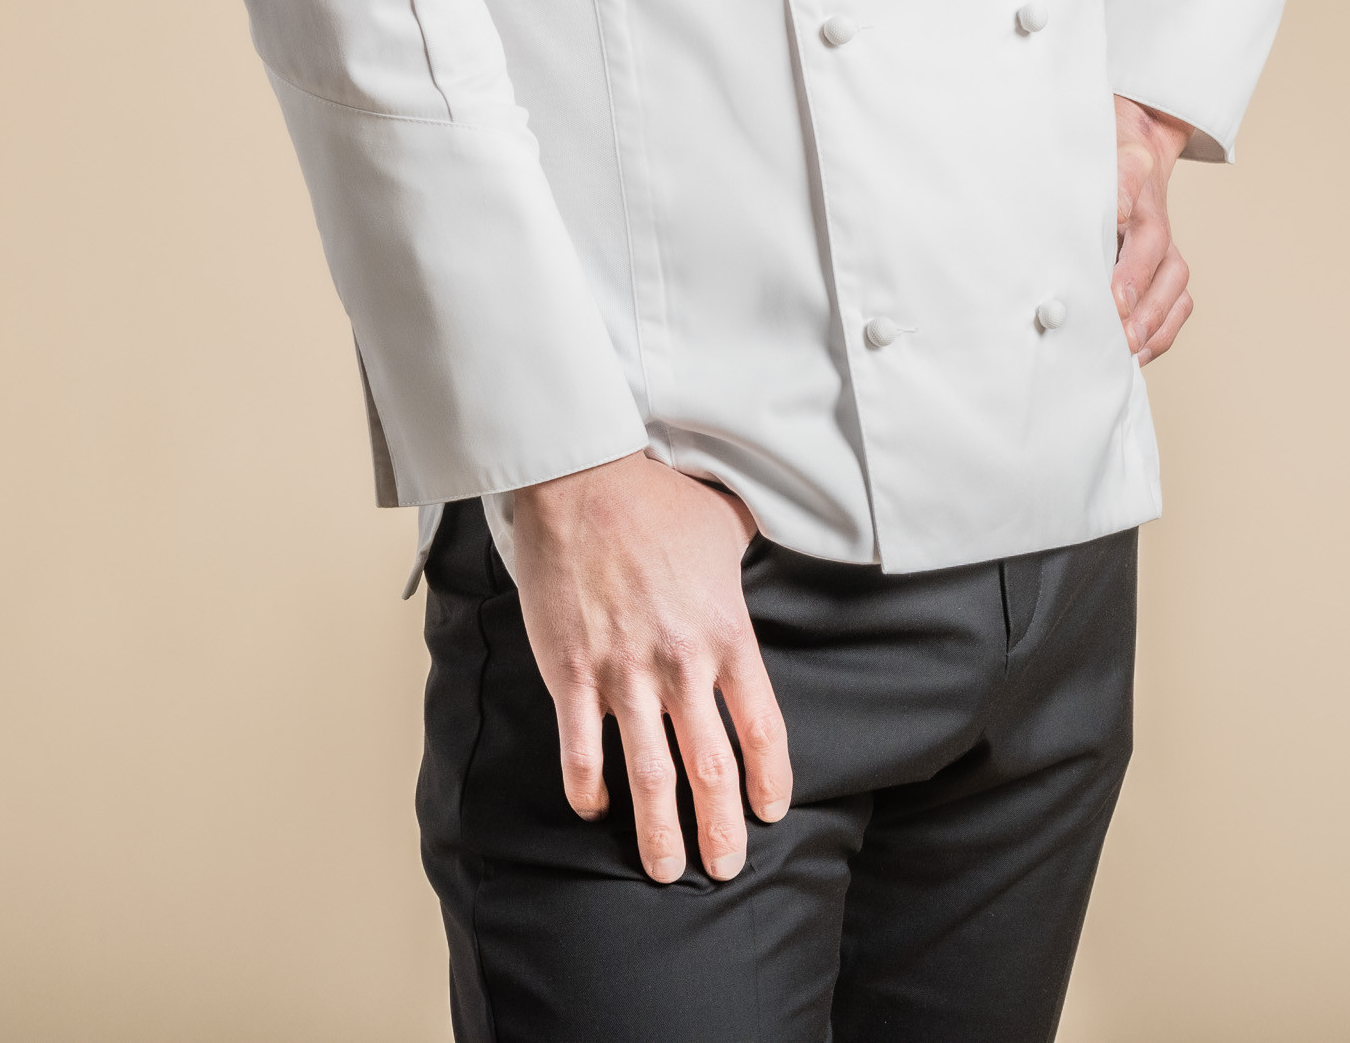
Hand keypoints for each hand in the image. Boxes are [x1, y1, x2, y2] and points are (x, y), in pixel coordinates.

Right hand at [504, 451, 791, 884]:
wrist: (579, 478)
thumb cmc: (655, 497)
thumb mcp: (724, 521)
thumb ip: (749, 548)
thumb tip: (777, 530)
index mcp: (727, 632)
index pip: (761, 726)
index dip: (769, 779)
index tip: (770, 812)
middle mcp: (682, 663)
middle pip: (711, 768)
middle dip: (720, 828)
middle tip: (723, 869)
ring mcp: (624, 672)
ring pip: (649, 774)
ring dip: (658, 831)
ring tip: (664, 871)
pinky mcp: (572, 672)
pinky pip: (581, 748)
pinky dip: (588, 787)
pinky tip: (593, 808)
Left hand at [1113, 94, 1193, 362]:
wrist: (1134, 143)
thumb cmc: (1111, 157)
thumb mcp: (1110, 158)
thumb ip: (1119, 183)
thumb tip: (1120, 212)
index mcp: (1147, 207)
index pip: (1144, 244)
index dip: (1130, 276)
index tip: (1115, 301)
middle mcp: (1163, 235)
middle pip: (1166, 279)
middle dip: (1143, 313)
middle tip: (1118, 340)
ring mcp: (1168, 256)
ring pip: (1175, 298)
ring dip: (1154, 329)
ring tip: (1127, 355)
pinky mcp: (1165, 273)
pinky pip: (1175, 309)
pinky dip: (1160, 335)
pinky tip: (1136, 355)